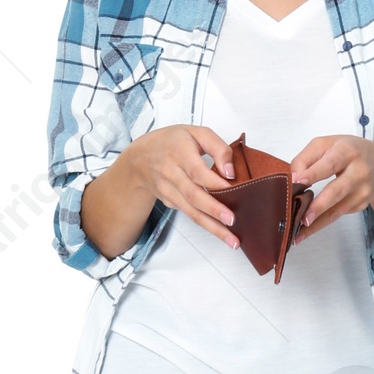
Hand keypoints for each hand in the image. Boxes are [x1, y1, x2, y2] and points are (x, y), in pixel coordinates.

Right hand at [131, 124, 240, 245]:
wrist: (140, 157)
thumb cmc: (174, 142)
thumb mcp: (197, 133)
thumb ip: (218, 148)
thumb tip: (231, 172)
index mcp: (179, 152)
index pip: (197, 171)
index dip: (215, 182)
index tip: (234, 190)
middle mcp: (171, 173)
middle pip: (193, 195)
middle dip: (213, 210)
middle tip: (232, 221)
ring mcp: (168, 190)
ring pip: (191, 211)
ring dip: (212, 227)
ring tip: (232, 240)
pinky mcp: (169, 202)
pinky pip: (189, 214)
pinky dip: (206, 224)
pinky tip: (221, 231)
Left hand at [291, 135, 373, 254]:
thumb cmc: (348, 152)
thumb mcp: (326, 145)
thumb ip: (306, 158)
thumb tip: (292, 179)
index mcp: (347, 151)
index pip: (329, 164)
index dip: (313, 174)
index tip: (296, 183)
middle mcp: (359, 172)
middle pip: (337, 191)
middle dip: (319, 206)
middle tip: (303, 219)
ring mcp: (362, 191)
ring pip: (337, 211)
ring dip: (317, 224)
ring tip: (299, 234)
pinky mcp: (361, 204)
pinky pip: (337, 215)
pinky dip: (321, 223)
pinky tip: (308, 228)